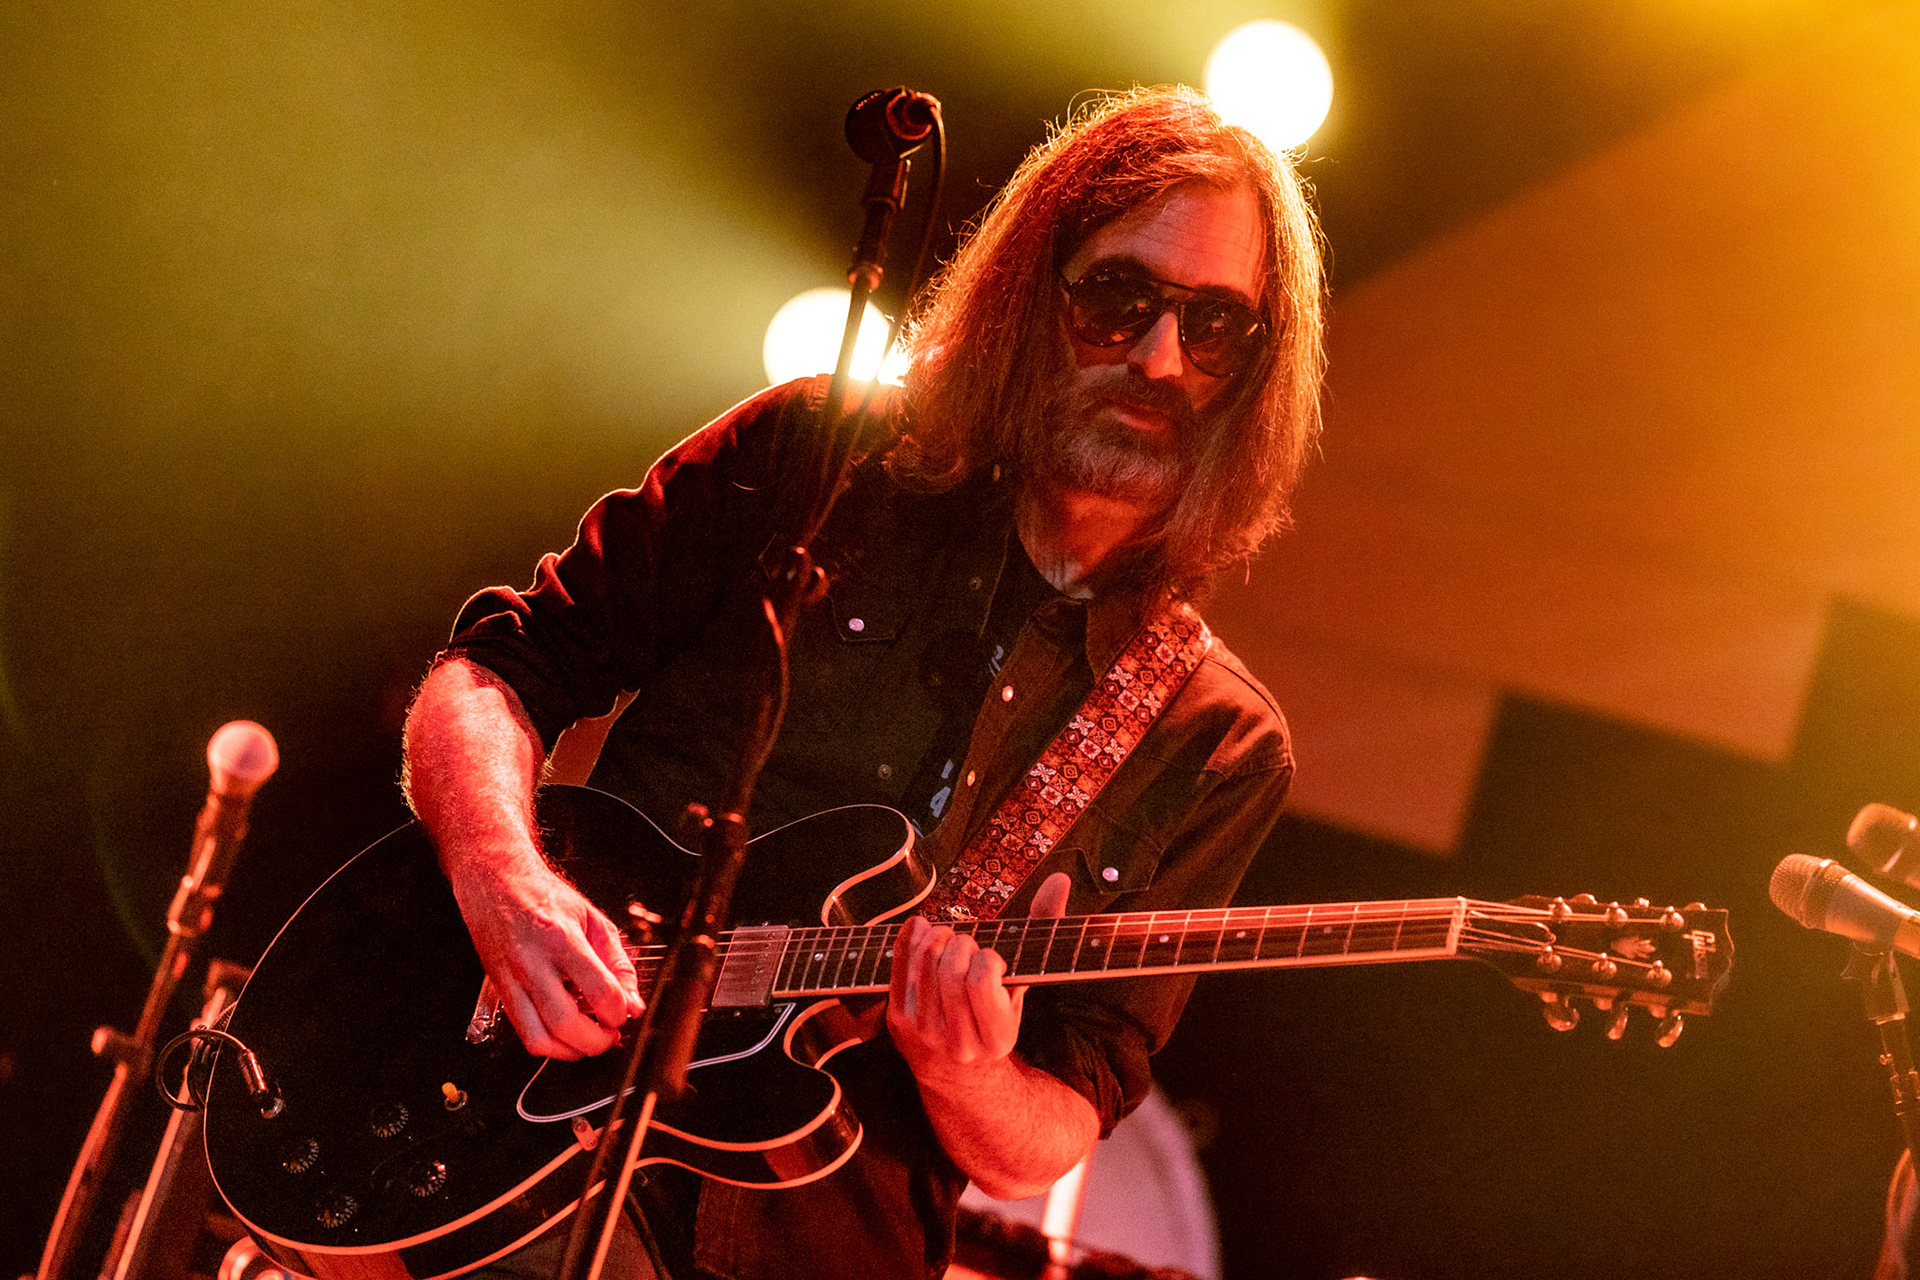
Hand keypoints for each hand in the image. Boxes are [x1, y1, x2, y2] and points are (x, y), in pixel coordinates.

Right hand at [449, 846, 643, 1059]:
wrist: (496, 883)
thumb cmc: (544, 896)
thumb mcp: (593, 918)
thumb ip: (618, 963)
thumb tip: (632, 1003)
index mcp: (562, 939)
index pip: (598, 990)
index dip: (619, 1011)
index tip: (624, 1011)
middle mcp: (533, 963)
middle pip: (566, 1024)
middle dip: (597, 1041)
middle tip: (611, 1033)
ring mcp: (511, 980)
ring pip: (539, 1038)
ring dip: (571, 1051)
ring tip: (589, 1040)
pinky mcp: (501, 992)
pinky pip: (523, 1034)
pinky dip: (549, 1045)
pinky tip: (566, 1035)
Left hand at [887, 872, 1072, 1079]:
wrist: (957, 1072)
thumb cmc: (996, 1011)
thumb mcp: (1022, 983)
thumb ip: (1043, 929)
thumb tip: (1060, 878)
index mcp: (997, 1037)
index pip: (982, 981)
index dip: (986, 958)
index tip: (990, 958)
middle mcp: (960, 1041)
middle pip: (951, 970)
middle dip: (960, 943)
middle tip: (965, 943)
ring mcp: (925, 1034)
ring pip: (924, 965)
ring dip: (936, 937)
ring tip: (947, 938)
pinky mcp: (899, 1023)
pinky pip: (899, 969)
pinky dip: (909, 938)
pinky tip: (921, 928)